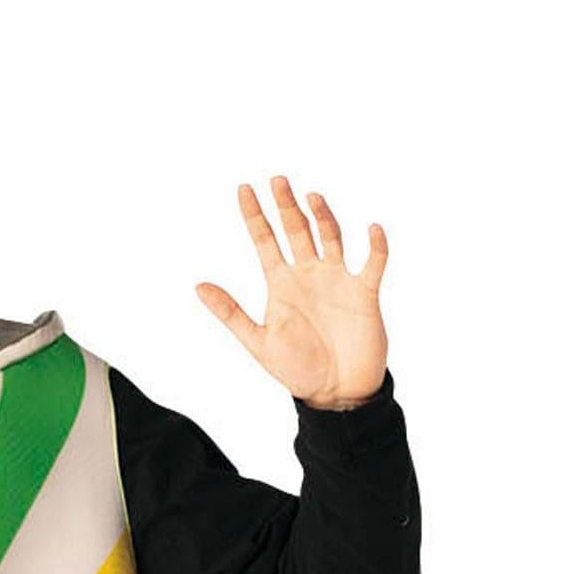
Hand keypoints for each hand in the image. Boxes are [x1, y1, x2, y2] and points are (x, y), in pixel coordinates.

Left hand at [194, 175, 388, 408]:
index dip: (254, 215)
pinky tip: (371, 230)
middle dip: (286, 206)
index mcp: (282, 284)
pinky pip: (373, 263)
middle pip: (296, 230)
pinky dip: (375, 247)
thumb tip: (198, 286)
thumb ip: (231, 313)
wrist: (335, 393)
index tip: (243, 189)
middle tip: (276, 179)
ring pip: (330, 237)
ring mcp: (338, 280)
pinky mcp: (364, 293)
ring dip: (322, 217)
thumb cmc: (298, 370)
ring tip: (310, 197)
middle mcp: (309, 274)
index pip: (265, 241)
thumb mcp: (258, 342)